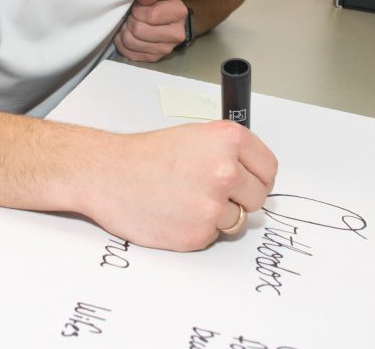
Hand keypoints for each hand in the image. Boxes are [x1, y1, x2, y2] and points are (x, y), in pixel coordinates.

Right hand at [82, 121, 277, 250]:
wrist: (106, 173)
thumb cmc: (144, 155)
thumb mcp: (194, 137)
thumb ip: (228, 155)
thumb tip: (252, 177)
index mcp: (227, 140)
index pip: (268, 168)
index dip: (257, 177)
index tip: (249, 181)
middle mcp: (225, 171)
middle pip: (258, 198)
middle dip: (240, 198)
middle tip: (210, 192)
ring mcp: (212, 205)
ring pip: (236, 220)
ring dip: (216, 215)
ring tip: (185, 199)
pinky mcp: (198, 233)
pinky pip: (212, 235)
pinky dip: (196, 229)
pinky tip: (174, 212)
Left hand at [115, 0, 188, 61]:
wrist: (171, 22)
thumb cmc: (161, 4)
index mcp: (178, 13)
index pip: (151, 16)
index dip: (138, 10)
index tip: (137, 7)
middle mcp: (175, 35)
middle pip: (138, 30)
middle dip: (130, 21)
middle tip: (131, 17)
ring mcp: (165, 50)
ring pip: (131, 42)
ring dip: (124, 32)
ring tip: (128, 25)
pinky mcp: (154, 58)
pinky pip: (129, 53)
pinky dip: (122, 44)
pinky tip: (127, 35)